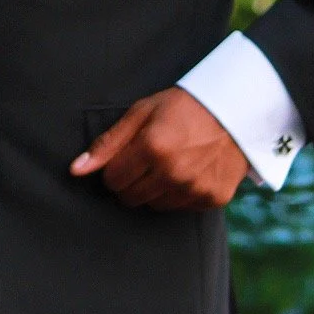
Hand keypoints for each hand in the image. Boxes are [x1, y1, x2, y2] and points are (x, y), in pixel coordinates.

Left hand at [70, 87, 249, 209]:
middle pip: (130, 198)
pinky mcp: (212, 198)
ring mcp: (195, 188)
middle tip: (147, 161)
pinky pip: (181, 207)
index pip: (112, 180)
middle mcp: (174, 172)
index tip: (128, 157)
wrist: (237, 109)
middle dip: (131, 182)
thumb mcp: (142, 113)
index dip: (115, 169)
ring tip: (170, 163)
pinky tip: (190, 171)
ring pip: (154, 205)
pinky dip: (180, 193)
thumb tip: (76, 171)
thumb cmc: (184, 107)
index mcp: (152, 147)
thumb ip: (108, 143)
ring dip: (155, 189)